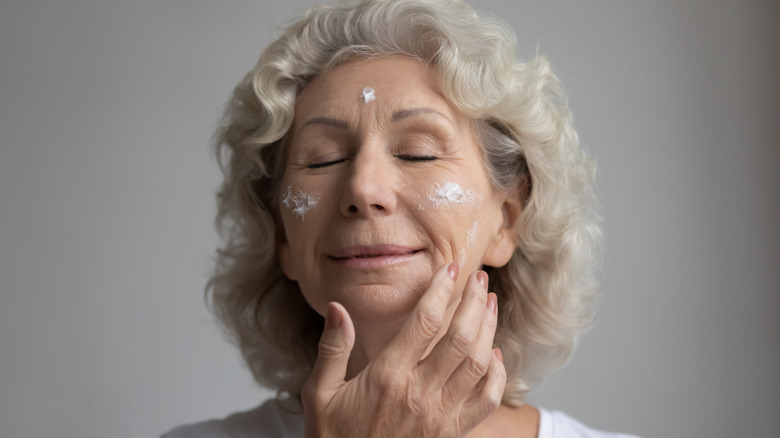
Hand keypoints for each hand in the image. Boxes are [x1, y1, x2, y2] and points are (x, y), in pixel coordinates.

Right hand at [301, 263, 505, 437]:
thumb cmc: (334, 437)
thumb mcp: (319, 393)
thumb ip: (331, 349)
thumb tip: (337, 308)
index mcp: (387, 376)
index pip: (424, 322)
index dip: (441, 290)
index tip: (450, 268)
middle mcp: (419, 393)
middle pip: (461, 337)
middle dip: (475, 302)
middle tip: (480, 278)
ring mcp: (441, 415)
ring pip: (479, 363)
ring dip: (489, 329)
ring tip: (490, 304)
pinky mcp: (452, 432)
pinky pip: (488, 400)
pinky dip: (498, 374)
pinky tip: (494, 354)